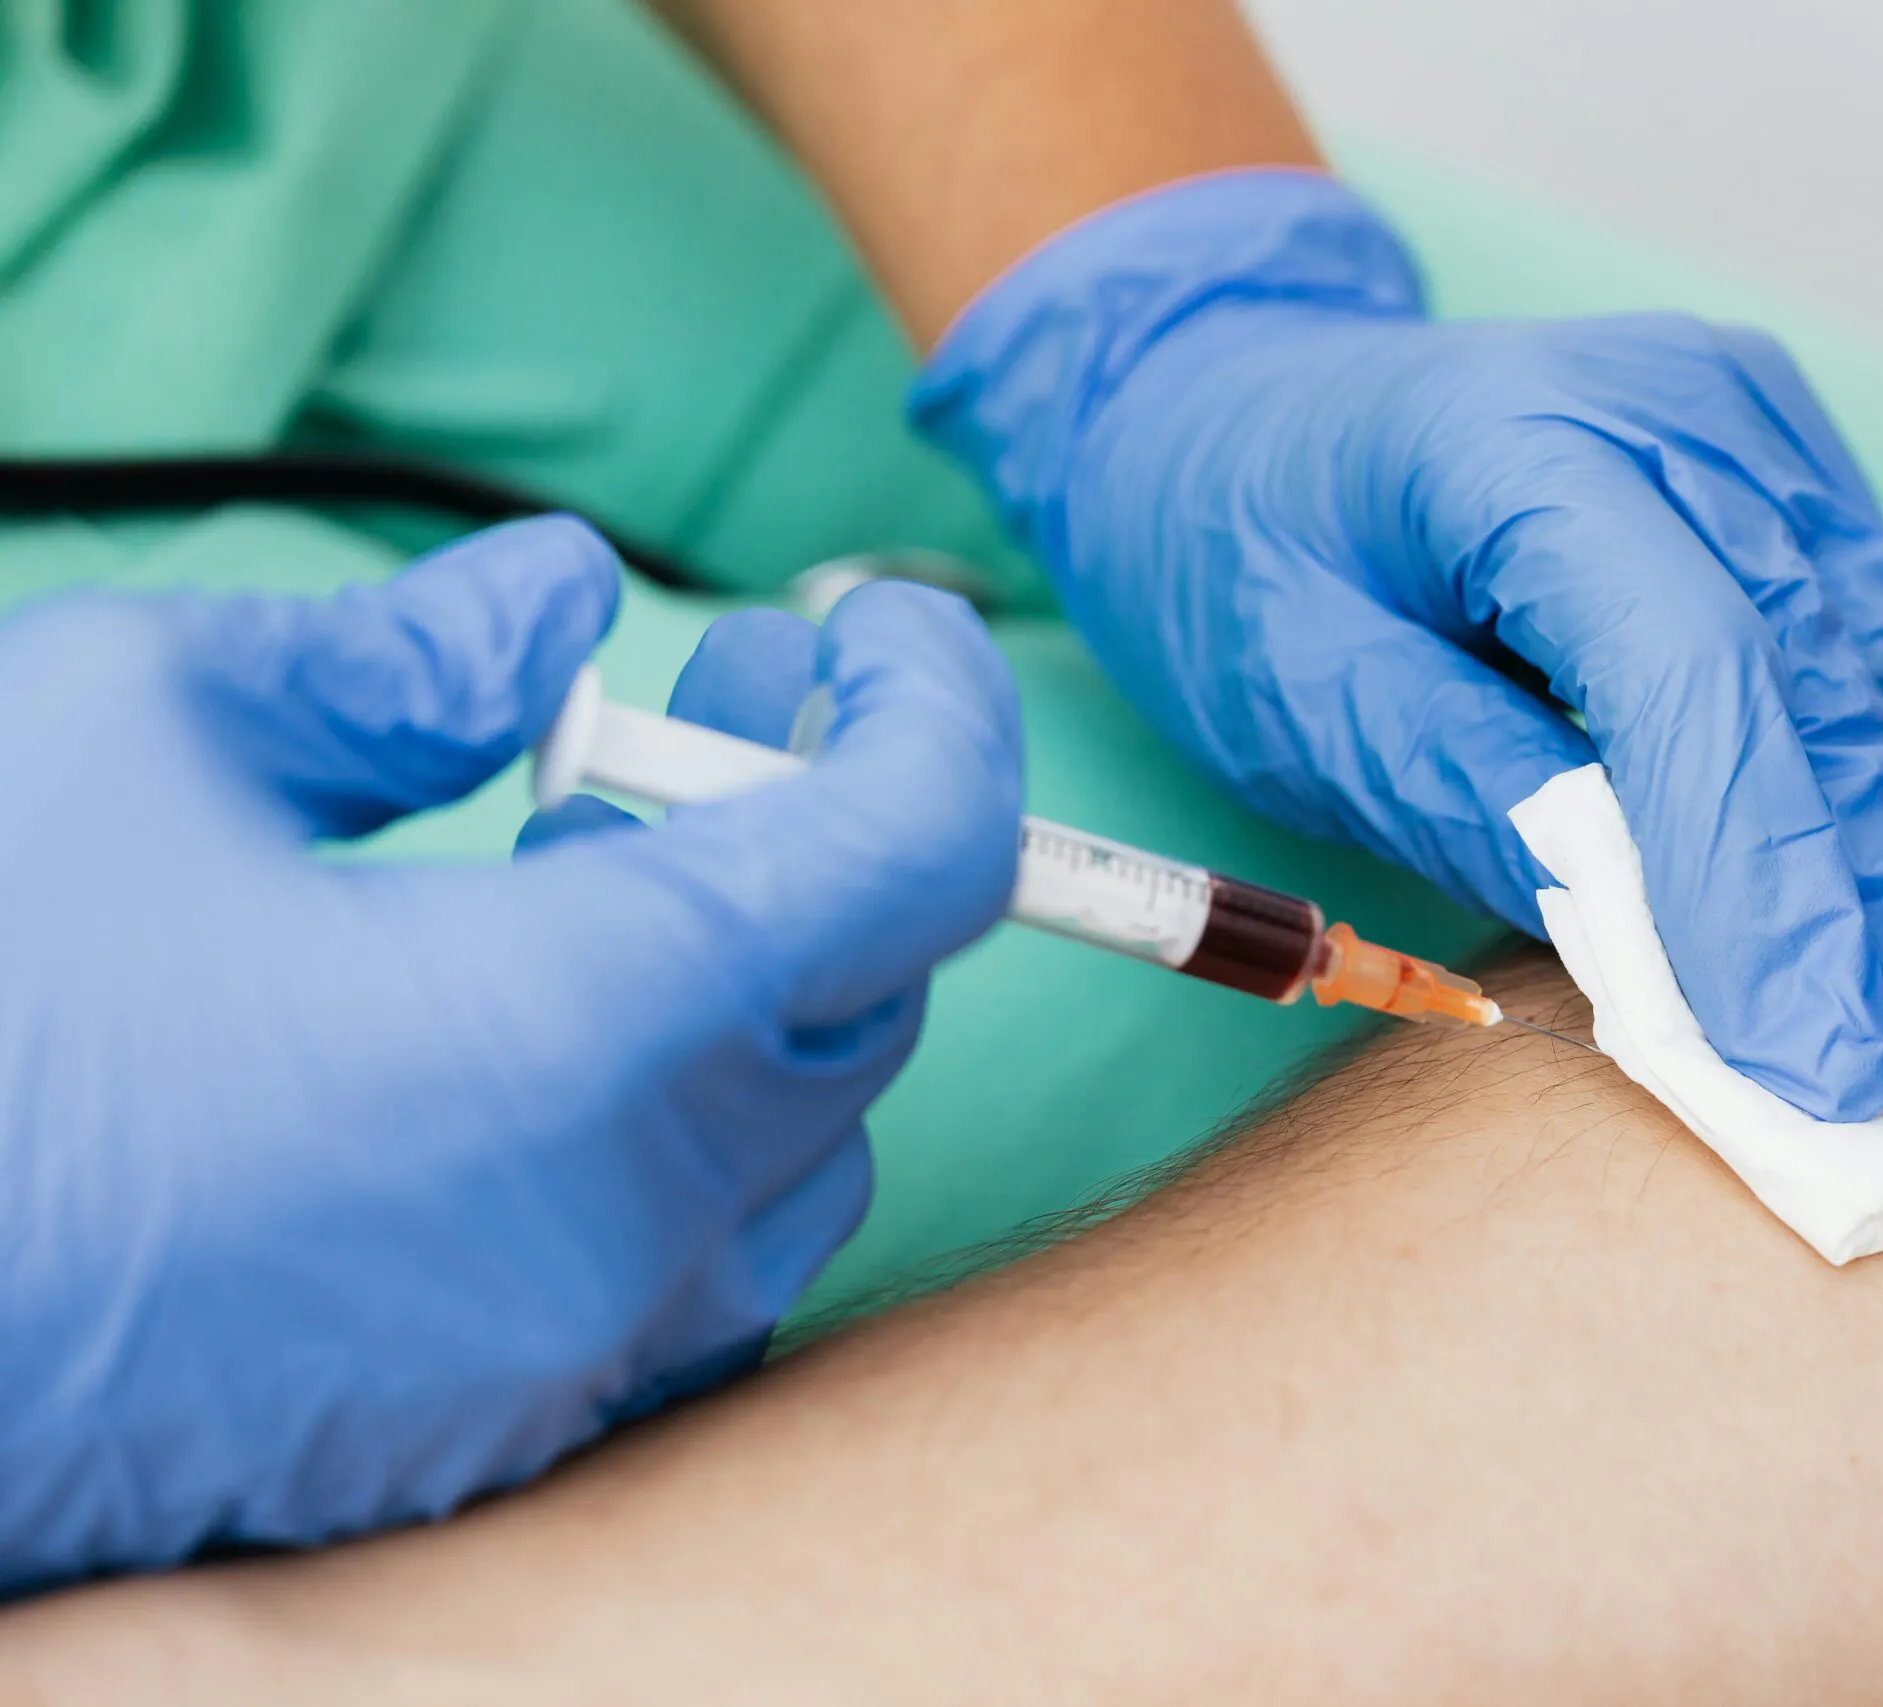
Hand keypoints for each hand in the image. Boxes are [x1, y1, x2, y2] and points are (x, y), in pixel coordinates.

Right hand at [0, 519, 1019, 1591]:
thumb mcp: (131, 733)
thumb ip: (397, 661)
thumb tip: (557, 604)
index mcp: (577, 1030)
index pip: (917, 851)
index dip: (932, 709)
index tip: (876, 633)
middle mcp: (620, 1229)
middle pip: (861, 991)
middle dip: (816, 823)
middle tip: (709, 708)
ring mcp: (561, 1364)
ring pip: (792, 1147)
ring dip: (749, 988)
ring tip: (587, 871)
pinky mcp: (482, 1439)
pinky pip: (686, 1274)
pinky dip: (675, 1138)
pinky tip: (531, 1053)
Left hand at [914, 171, 1882, 1128]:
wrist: (1246, 407)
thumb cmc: (1242, 554)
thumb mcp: (1303, 692)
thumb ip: (1480, 799)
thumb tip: (1661, 953)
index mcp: (1532, 441)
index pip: (1699, 680)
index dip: (1771, 886)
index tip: (1824, 1065)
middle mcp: (1686, 420)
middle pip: (1827, 690)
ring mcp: (1758, 445)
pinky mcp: (1794, 493)